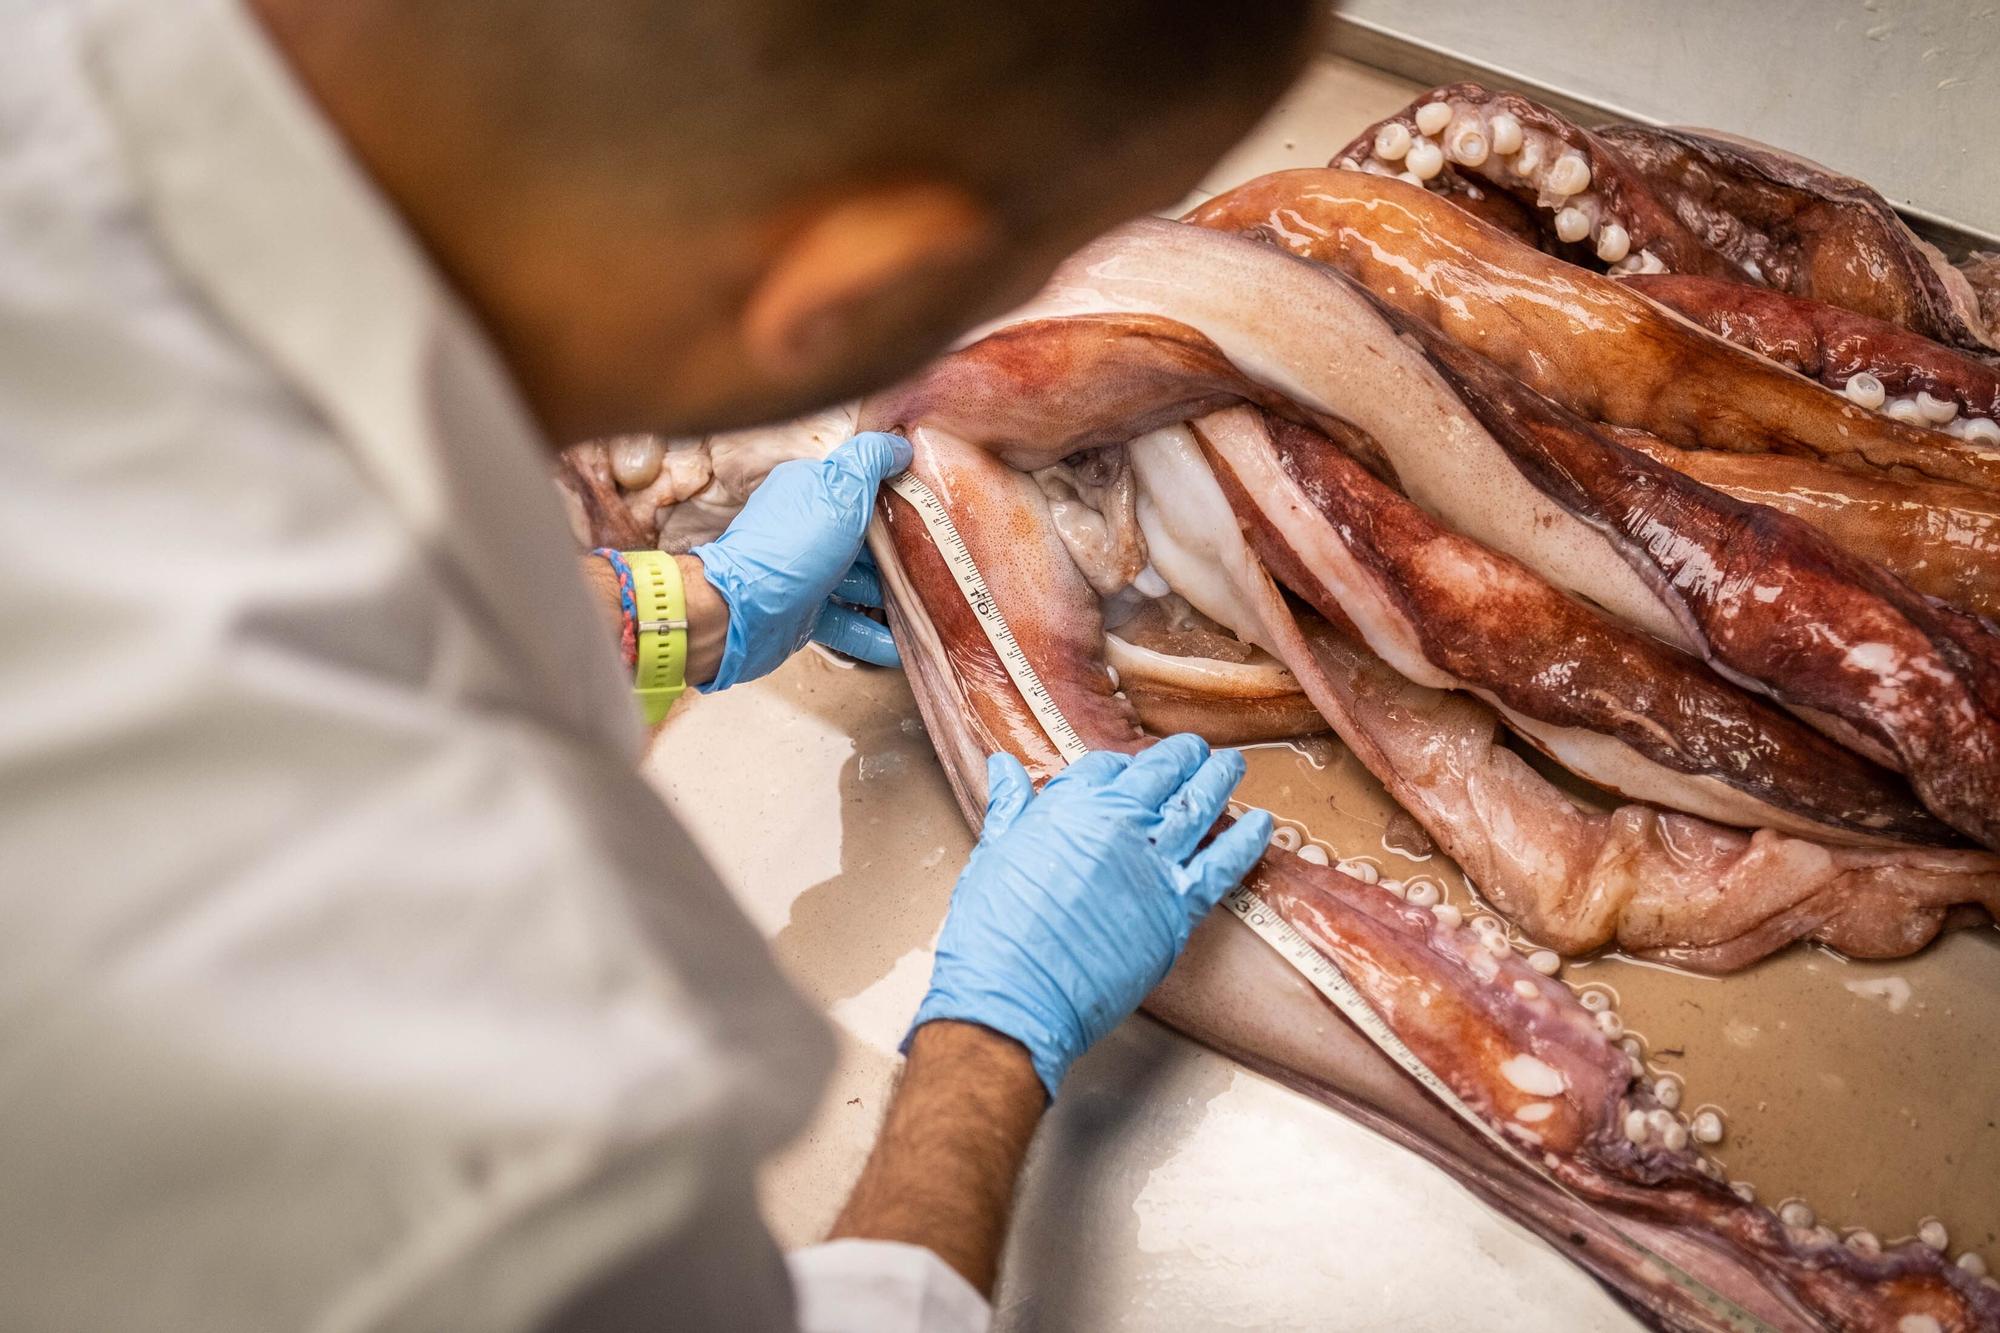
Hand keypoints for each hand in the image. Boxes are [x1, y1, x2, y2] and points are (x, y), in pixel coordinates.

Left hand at [689, 431, 911, 690]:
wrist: (740, 611)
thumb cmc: (792, 547)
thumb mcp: (840, 490)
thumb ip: (870, 461)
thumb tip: (898, 445)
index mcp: (812, 492)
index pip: (861, 490)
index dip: (897, 499)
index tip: (934, 512)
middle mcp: (807, 530)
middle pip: (864, 540)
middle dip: (901, 554)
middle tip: (941, 565)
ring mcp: (805, 574)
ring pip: (858, 584)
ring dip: (891, 597)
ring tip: (930, 608)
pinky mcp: (803, 613)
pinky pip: (846, 624)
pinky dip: (872, 636)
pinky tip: (901, 648)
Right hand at [907, 735, 1272, 1098]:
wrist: (1013, 995)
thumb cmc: (992, 932)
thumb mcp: (993, 854)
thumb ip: (1009, 806)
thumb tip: (1003, 767)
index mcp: (1069, 806)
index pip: (1108, 766)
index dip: (1123, 765)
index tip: (1130, 769)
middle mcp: (1116, 823)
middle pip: (1161, 774)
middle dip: (1182, 757)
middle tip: (1195, 751)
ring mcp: (1152, 864)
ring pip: (1198, 806)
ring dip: (1219, 780)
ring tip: (1232, 766)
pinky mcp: (1176, 909)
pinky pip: (1223, 864)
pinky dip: (1246, 841)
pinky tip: (1262, 824)